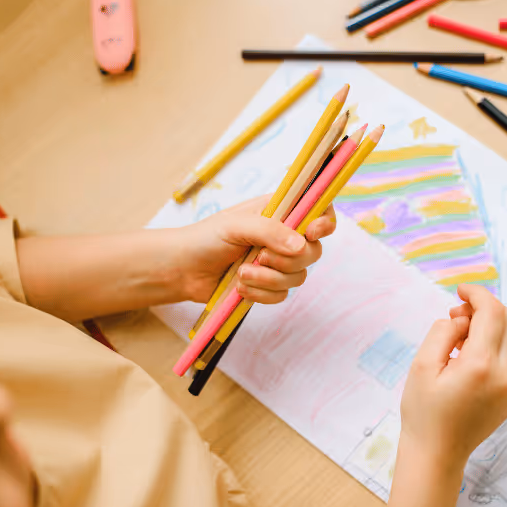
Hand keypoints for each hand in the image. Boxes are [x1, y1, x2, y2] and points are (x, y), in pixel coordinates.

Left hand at [175, 196, 336, 304]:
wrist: (183, 270)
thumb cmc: (206, 238)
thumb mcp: (236, 225)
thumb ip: (270, 231)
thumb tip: (302, 244)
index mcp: (280, 212)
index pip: (318, 210)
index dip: (324, 222)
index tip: (311, 232)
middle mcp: (283, 236)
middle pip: (313, 251)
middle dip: (288, 259)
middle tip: (261, 256)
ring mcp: (277, 263)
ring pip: (298, 277)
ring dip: (269, 278)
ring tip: (242, 273)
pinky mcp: (267, 286)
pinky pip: (282, 295)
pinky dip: (261, 294)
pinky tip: (240, 287)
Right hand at [389, 285, 506, 506]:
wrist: (437, 454)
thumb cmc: (423, 412)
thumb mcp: (422, 364)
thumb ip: (444, 331)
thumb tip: (462, 318)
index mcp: (481, 366)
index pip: (492, 312)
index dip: (477, 293)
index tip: (460, 290)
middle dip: (482, 308)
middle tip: (454, 316)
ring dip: (486, 327)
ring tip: (455, 342)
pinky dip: (490, 345)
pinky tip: (466, 359)